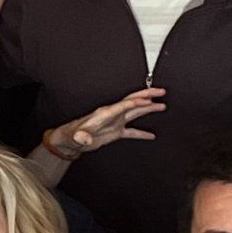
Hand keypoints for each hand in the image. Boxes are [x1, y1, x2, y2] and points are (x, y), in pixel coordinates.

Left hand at [45, 86, 167, 162]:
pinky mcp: (115, 132)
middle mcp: (112, 115)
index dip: (136, 101)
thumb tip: (86, 138)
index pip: (123, 105)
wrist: (69, 141)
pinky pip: (132, 131)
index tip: (149, 99)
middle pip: (133, 101)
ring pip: (136, 112)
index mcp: (104, 113)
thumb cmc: (72, 135)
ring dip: (148, 108)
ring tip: (162, 105)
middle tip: (161, 91)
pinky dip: (142, 132)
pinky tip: (151, 134)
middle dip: (147, 95)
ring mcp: (115, 123)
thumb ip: (82, 136)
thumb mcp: (76, 136)